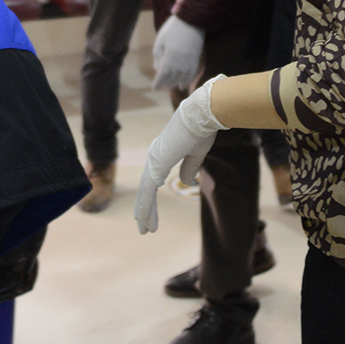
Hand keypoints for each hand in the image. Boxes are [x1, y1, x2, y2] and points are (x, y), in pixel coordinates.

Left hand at [135, 76, 228, 232]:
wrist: (201, 114)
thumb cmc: (201, 129)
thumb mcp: (196, 154)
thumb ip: (189, 168)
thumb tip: (185, 182)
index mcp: (163, 153)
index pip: (153, 181)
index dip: (151, 199)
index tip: (150, 214)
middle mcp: (155, 157)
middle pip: (147, 189)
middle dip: (145, 209)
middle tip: (143, 227)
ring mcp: (155, 160)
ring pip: (146, 192)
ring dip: (144, 211)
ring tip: (143, 228)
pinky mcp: (158, 163)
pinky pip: (148, 189)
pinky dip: (145, 204)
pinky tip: (143, 217)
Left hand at [151, 15, 204, 91]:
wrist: (192, 21)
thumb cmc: (172, 29)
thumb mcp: (160, 41)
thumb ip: (158, 56)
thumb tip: (156, 69)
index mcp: (169, 59)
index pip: (163, 76)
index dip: (158, 83)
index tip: (154, 88)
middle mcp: (180, 64)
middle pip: (173, 78)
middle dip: (167, 83)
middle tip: (163, 87)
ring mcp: (190, 63)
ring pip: (183, 78)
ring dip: (177, 83)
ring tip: (174, 87)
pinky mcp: (197, 59)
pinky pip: (192, 74)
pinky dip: (188, 80)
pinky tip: (185, 83)